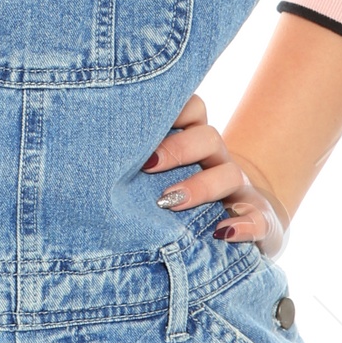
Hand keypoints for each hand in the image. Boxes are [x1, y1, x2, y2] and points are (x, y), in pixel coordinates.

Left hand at [143, 94, 290, 257]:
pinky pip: (259, 220)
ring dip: (200, 186)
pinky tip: (223, 233)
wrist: (243, 227)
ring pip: (229, 175)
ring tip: (169, 203)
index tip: (140, 122)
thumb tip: (81, 163)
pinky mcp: (260, 222)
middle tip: (146, 167)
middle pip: (208, 138)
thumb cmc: (181, 200)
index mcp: (196, 145)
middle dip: (177, 149)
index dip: (172, 109)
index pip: (193, 109)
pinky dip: (244, 226)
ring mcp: (241, 191)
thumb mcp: (160, 180)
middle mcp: (219, 162)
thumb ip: (136, 164)